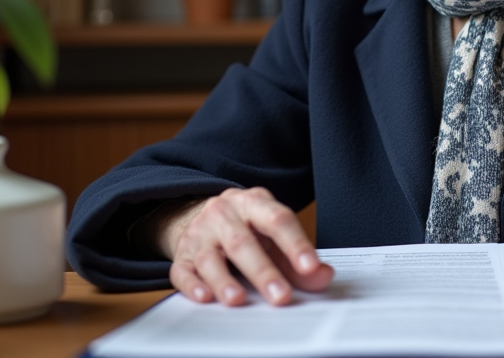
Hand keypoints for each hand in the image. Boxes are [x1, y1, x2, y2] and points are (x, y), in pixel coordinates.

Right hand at [159, 187, 333, 305]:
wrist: (203, 216)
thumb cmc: (246, 228)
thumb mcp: (273, 235)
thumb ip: (297, 259)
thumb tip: (322, 276)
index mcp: (254, 203)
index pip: (277, 219)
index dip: (295, 244)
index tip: (310, 267)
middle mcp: (224, 214)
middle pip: (242, 241)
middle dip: (262, 271)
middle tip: (281, 296)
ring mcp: (200, 234)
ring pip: (209, 257)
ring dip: (224, 280)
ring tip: (238, 300)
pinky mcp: (181, 255)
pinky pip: (182, 271)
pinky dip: (192, 285)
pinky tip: (204, 297)